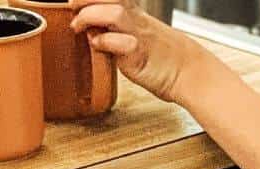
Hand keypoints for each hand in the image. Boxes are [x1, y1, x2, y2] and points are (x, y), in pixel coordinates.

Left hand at [69, 0, 203, 102]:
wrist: (188, 71)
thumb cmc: (162, 58)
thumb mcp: (136, 38)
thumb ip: (113, 33)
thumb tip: (91, 31)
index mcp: (134, 14)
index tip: (75, 1)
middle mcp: (136, 20)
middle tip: (72, 5)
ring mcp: (138, 36)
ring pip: (115, 12)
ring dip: (91, 15)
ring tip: (77, 25)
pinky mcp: (140, 55)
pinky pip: (121, 43)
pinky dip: (104, 42)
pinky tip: (97, 45)